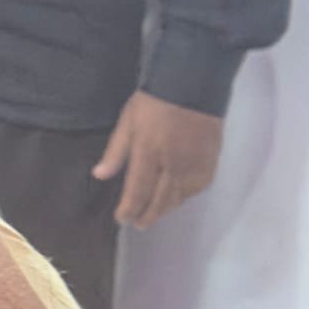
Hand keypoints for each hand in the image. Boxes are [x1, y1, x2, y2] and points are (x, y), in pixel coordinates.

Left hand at [92, 92, 222, 229]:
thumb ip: (115, 151)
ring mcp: (193, 165)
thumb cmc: (154, 102)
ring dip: (164, 210)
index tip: (122, 218)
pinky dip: (184, 197)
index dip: (129, 209)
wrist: (193, 85)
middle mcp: (172, 164)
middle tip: (137, 224)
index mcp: (148, 153)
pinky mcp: (209, 162)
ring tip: (153, 214)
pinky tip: (175, 199)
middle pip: (159, 200)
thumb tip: (99, 175)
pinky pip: (196, 188)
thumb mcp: (127, 122)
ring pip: (178, 198)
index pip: (137, 191)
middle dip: (146, 215)